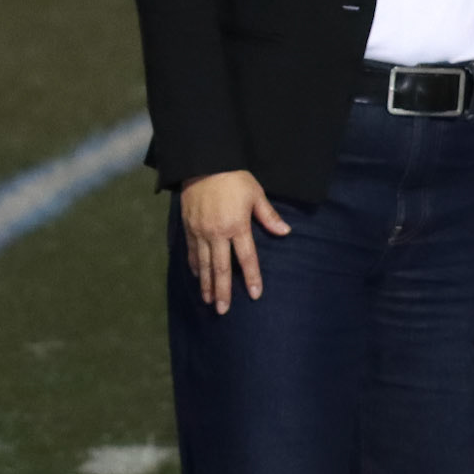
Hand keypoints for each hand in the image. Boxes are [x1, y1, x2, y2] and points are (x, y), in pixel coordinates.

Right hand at [180, 171, 290, 312]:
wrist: (203, 163)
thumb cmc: (234, 178)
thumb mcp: (256, 194)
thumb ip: (268, 216)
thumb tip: (285, 232)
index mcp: (237, 226)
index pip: (246, 258)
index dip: (251, 277)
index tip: (255, 294)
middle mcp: (217, 233)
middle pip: (220, 268)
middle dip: (223, 291)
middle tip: (223, 310)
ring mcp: (200, 231)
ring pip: (203, 264)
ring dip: (206, 284)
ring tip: (209, 301)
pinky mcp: (188, 227)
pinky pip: (191, 251)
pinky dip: (194, 266)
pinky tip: (197, 277)